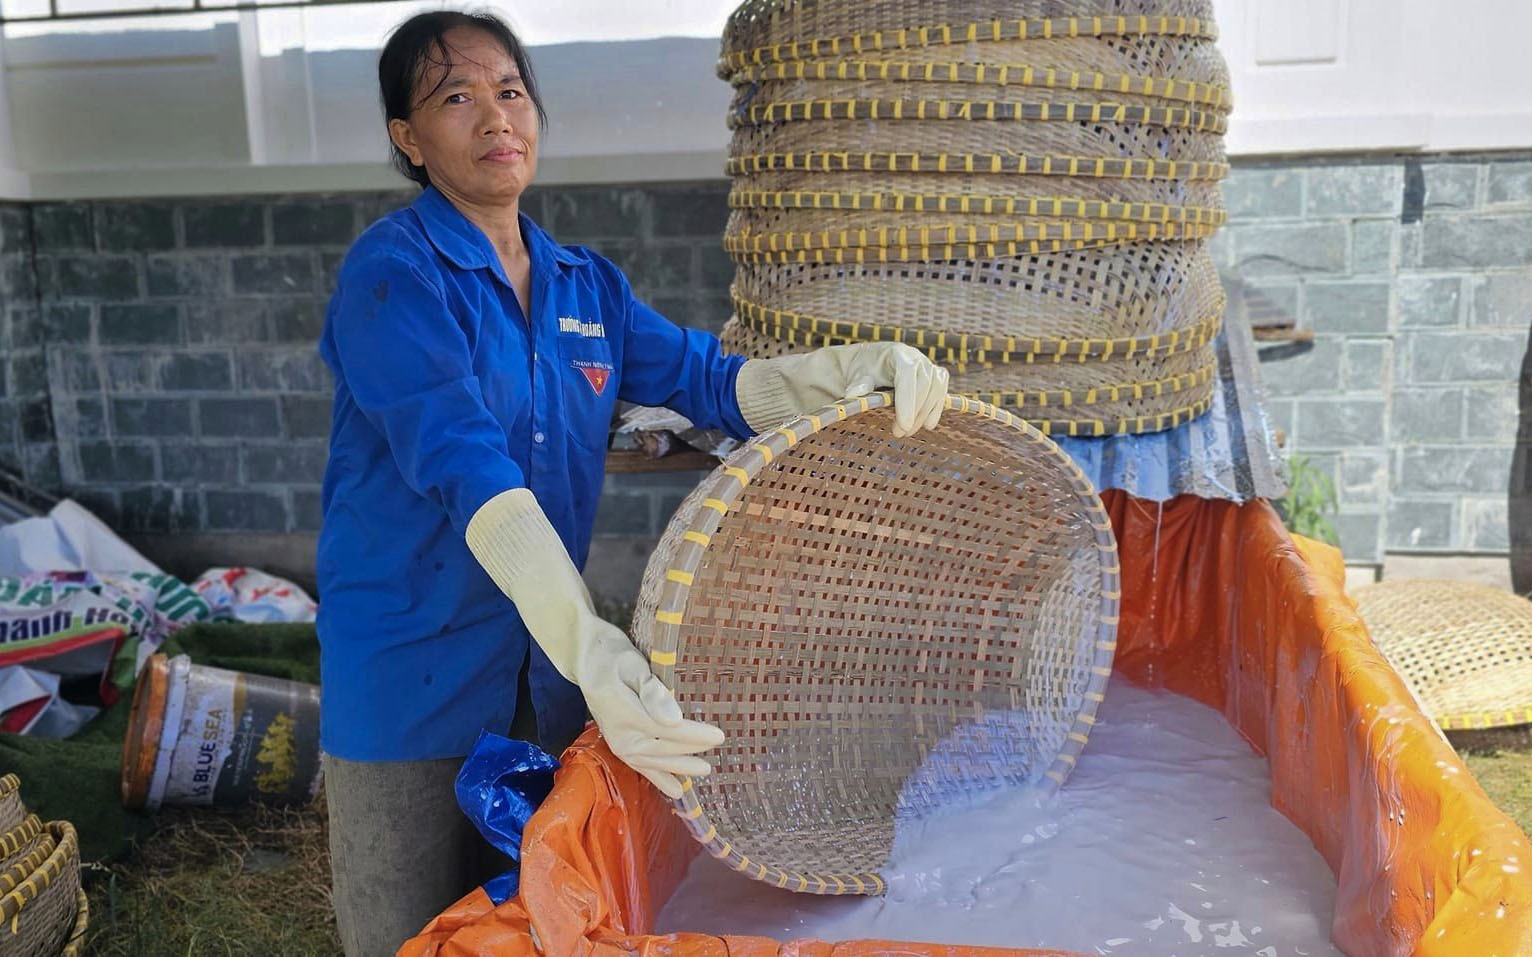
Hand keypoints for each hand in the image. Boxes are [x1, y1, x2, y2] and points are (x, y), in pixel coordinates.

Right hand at [575, 622, 723, 798]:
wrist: (587, 660)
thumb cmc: (613, 656)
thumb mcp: (632, 665)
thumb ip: (652, 692)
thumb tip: (674, 720)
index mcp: (625, 713)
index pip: (667, 730)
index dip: (694, 735)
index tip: (719, 737)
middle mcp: (620, 734)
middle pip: (662, 749)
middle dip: (690, 752)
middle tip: (716, 752)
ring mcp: (617, 742)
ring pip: (652, 762)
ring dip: (677, 769)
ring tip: (701, 772)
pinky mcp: (618, 744)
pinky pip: (639, 766)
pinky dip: (657, 777)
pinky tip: (673, 788)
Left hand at [735, 341, 949, 436]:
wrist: (870, 363)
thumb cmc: (861, 371)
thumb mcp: (856, 377)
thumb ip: (858, 385)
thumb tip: (851, 396)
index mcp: (896, 354)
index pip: (907, 376)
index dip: (907, 401)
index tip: (903, 425)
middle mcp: (915, 356)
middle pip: (924, 384)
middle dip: (914, 412)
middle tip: (900, 433)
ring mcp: (927, 364)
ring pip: (935, 388)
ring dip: (925, 412)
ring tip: (909, 431)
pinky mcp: (934, 375)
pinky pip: (942, 389)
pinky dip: (937, 407)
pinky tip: (929, 424)